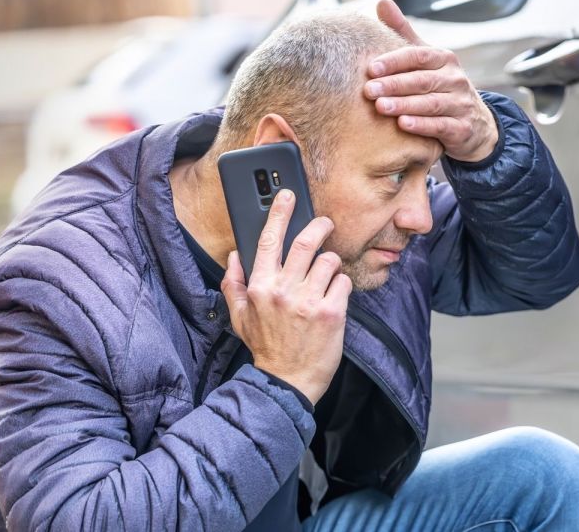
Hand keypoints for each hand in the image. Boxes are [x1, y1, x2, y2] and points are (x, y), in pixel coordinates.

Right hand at [221, 189, 351, 403]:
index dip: (279, 213)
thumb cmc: (266, 348)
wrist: (288, 381)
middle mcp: (284, 290)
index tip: (288, 196)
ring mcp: (309, 301)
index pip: (268, 240)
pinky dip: (342, 286)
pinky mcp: (332, 312)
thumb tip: (234, 256)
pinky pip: (344, 283)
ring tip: (327, 276)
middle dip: (319, 226)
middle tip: (325, 224)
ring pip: (329, 261)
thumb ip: (234, 284)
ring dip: (331, 263)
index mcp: (260, 287)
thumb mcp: (240, 317)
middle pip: (305, 242)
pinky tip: (334, 298)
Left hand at [365, 0, 499, 162]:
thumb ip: (403, 32)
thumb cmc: (440, 87)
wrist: (474, 124)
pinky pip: (441, 126)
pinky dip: (422, 125)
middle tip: (369, 90)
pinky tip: (403, 124)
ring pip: (431, 103)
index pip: (419, 56)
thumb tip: (381, 2)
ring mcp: (461, 104)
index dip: (394, 61)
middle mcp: (456, 79)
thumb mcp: (425, 60)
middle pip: (422, 80)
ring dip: (404, 105)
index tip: (370, 68)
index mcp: (445, 59)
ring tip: (380, 107)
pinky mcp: (462, 128)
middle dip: (394, 85)